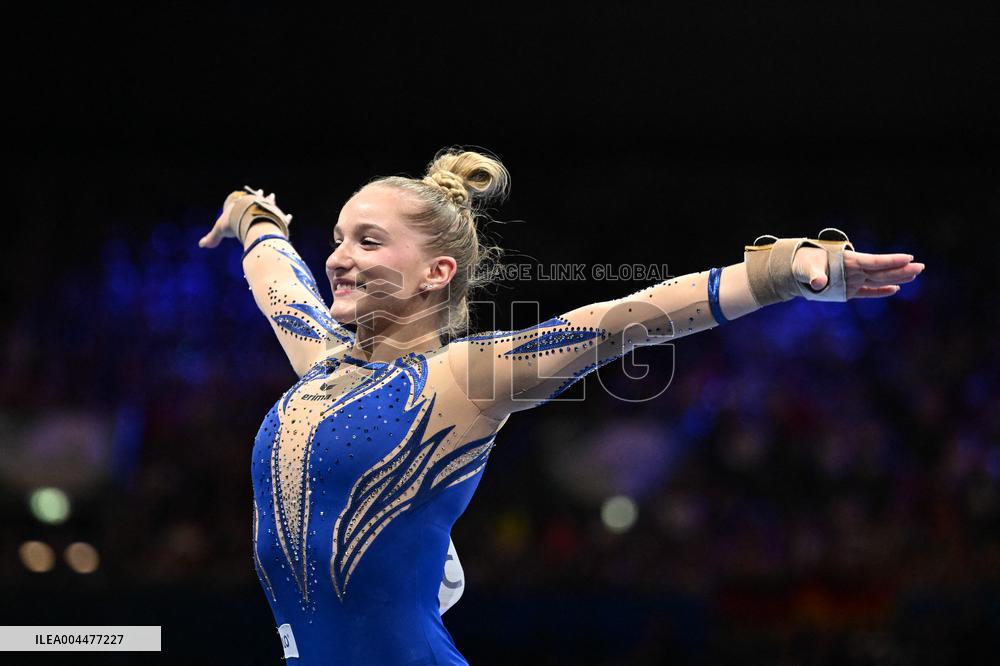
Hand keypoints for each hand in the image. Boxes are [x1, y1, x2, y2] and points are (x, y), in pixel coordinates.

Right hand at [198, 189, 277, 248]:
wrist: (250, 220)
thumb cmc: (234, 223)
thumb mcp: (220, 230)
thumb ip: (213, 238)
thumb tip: (201, 245)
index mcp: (241, 205)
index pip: (241, 200)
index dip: (241, 199)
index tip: (243, 195)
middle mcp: (254, 204)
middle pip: (256, 199)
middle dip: (258, 195)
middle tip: (263, 191)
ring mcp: (266, 209)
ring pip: (269, 203)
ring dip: (271, 200)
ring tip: (272, 195)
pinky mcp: (276, 217)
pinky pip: (281, 217)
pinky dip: (285, 218)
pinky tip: (289, 216)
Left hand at [793, 246, 924, 298]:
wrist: (794, 270)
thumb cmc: (801, 265)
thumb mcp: (805, 269)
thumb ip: (814, 275)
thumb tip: (819, 282)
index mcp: (848, 262)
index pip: (874, 261)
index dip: (890, 260)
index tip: (908, 257)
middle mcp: (854, 270)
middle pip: (882, 271)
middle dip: (901, 269)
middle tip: (920, 267)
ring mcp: (853, 279)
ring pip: (879, 279)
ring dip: (896, 277)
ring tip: (915, 274)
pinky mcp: (848, 290)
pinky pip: (868, 291)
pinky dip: (880, 291)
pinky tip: (895, 290)